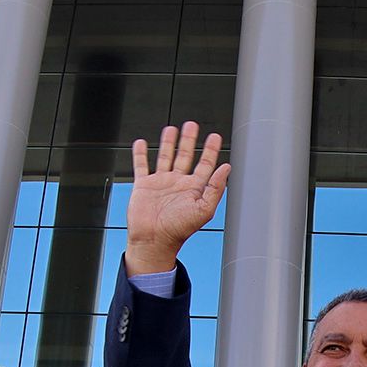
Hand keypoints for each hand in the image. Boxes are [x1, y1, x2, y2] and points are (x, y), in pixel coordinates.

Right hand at [125, 123, 229, 274]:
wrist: (153, 240)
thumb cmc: (178, 230)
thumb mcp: (204, 209)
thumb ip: (215, 188)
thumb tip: (226, 168)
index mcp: (193, 189)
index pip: (205, 164)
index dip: (210, 150)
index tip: (214, 137)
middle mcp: (178, 184)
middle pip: (185, 156)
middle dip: (189, 140)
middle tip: (192, 125)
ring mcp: (160, 183)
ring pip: (165, 157)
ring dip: (169, 143)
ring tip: (171, 129)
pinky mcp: (143, 186)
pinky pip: (142, 166)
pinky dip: (141, 154)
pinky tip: (142, 143)